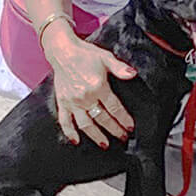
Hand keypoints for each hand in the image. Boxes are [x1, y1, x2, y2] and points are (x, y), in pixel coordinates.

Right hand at [42, 23, 136, 147]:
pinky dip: (70, 132)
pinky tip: (76, 141)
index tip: (130, 127)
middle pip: (103, 119)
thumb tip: (132, 74)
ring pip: (86, 124)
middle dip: (114, 130)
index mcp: (98, 86)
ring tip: (105, 144)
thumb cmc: (84, 54)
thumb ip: (120, 68)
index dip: (124, 119)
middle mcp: (85, 97)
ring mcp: (73, 102)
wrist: (62, 51)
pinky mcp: (62, 102)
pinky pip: (65, 121)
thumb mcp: (105, 57)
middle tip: (122, 137)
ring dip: (96, 136)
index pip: (114, 108)